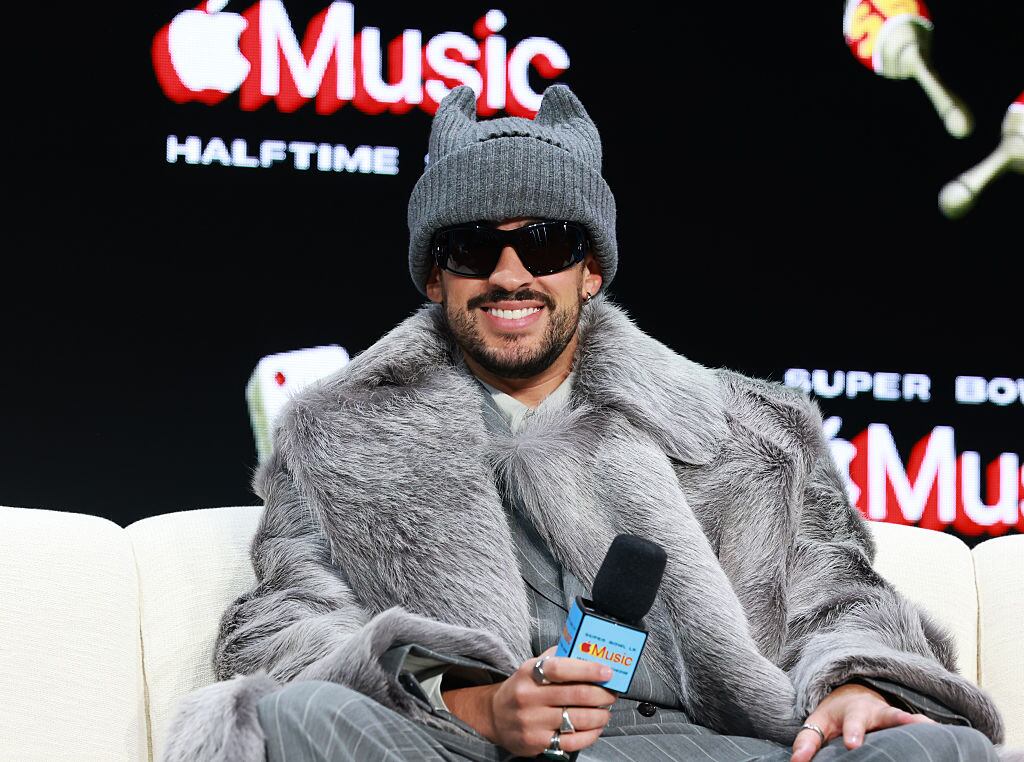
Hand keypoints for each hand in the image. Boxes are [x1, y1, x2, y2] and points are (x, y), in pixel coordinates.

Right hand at [442, 645, 617, 756]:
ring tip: (606, 711)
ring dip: (600, 715)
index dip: (588, 669)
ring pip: (577, 719)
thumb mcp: (531, 667)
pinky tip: (596, 728)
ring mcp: (533, 721)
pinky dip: (590, 734)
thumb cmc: (521, 689)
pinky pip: (572, 741)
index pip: (562, 668)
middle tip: (612, 693)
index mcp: (529, 673)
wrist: (494, 717)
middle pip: (576, 695)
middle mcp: (529, 697)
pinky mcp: (537, 742)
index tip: (607, 672)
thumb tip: (586, 650)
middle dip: (602, 694)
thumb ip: (556, 658)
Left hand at [791, 682, 937, 761]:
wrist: (854, 694)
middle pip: (889, 715)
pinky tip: (951, 741)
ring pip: (910, 718)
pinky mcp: (907, 723)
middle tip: (914, 724)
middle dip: (899, 721)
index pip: (852, 722)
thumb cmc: (835, 716)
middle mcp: (878, 711)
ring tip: (936, 729)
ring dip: (922, 723)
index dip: (853, 732)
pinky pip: (921, 726)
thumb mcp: (818, 724)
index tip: (853, 744)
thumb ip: (807, 742)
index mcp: (853, 712)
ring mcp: (895, 717)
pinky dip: (933, 730)